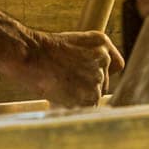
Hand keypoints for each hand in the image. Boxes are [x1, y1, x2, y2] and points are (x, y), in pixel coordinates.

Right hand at [9, 29, 123, 107]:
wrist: (31, 56)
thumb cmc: (44, 52)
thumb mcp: (72, 45)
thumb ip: (88, 58)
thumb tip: (96, 80)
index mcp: (101, 42)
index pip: (116, 65)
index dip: (104, 73)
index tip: (90, 77)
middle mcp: (104, 58)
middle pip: (104, 83)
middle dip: (87, 87)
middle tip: (67, 82)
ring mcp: (99, 76)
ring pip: (95, 95)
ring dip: (80, 97)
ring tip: (61, 87)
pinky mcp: (91, 94)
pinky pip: (89, 107)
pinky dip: (76, 106)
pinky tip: (62, 95)